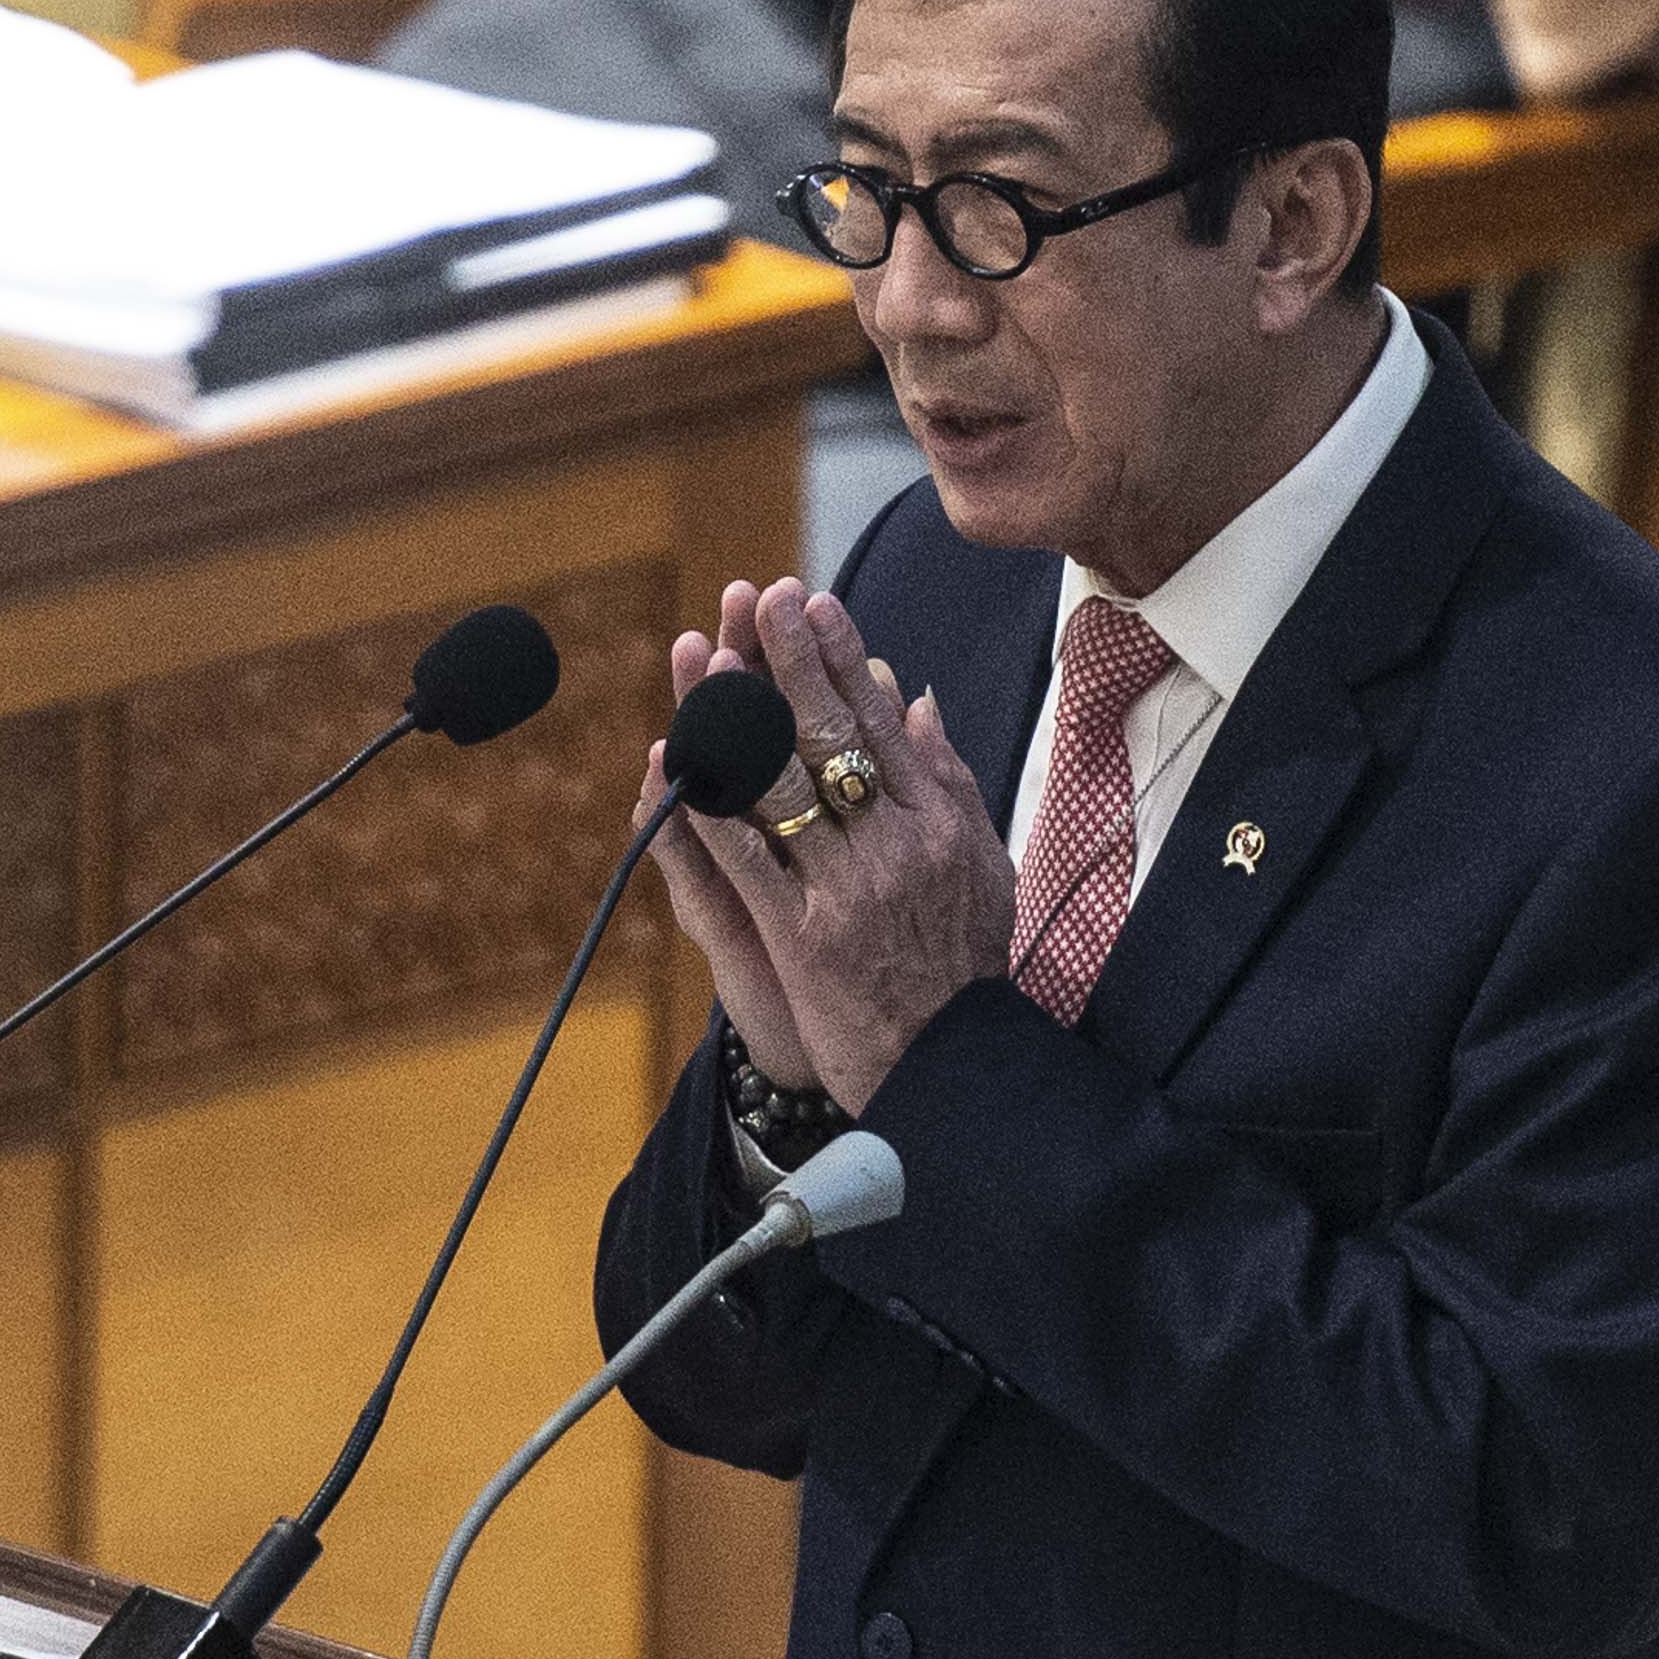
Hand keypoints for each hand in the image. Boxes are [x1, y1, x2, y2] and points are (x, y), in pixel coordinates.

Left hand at [670, 579, 1016, 1111]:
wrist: (951, 1061)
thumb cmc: (964, 963)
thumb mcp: (982, 863)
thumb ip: (947, 780)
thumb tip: (915, 698)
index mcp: (936, 819)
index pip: (882, 721)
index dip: (843, 657)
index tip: (813, 602)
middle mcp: (895, 842)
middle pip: (832, 735)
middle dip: (790, 661)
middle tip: (759, 597)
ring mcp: (847, 887)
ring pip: (782, 785)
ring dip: (736, 717)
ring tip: (707, 659)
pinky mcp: (804, 934)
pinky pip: (746, 860)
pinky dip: (709, 810)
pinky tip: (676, 767)